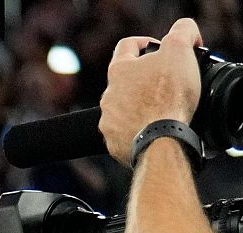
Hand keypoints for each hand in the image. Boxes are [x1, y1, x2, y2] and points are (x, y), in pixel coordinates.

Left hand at [99, 19, 203, 165]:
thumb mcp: (179, 50)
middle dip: (145, 79)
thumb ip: (181, 32)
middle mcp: (108, 96)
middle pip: (126, 80)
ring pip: (124, 108)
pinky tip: (155, 128)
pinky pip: (125, 133)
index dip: (145, 42)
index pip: (127, 46)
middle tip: (168, 83)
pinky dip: (139, 130)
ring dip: (141, 106)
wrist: (161, 140)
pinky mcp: (114, 143)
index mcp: (120, 71)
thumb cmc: (168, 96)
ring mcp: (109, 121)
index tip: (159, 48)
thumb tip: (182, 31)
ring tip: (163, 109)